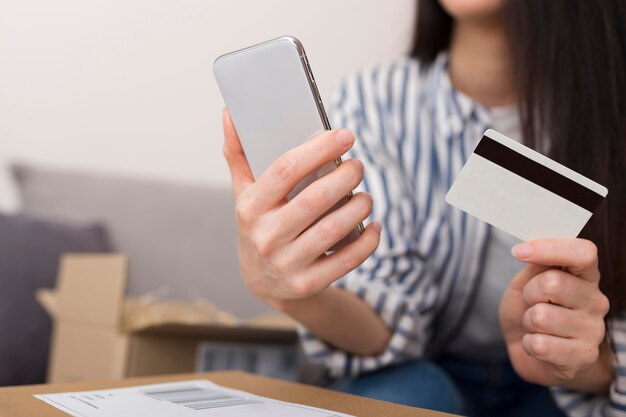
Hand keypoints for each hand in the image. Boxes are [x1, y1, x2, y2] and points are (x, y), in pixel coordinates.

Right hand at [222, 109, 380, 309]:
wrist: (262, 282)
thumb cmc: (259, 226)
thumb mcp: (243, 193)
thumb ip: (238, 154)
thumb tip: (230, 113)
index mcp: (249, 208)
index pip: (285, 170)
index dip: (319, 149)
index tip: (345, 135)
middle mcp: (266, 236)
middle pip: (315, 198)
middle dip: (346, 176)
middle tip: (358, 166)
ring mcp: (286, 263)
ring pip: (334, 228)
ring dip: (359, 206)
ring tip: (366, 196)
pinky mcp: (307, 283)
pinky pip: (347, 260)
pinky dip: (368, 241)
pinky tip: (374, 226)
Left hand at [499, 238, 609, 386]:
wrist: (528, 350)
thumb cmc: (528, 309)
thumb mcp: (525, 282)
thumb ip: (534, 265)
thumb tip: (530, 247)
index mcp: (585, 276)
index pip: (583, 253)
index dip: (550, 248)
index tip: (519, 251)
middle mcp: (596, 301)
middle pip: (553, 283)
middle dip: (529, 293)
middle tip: (531, 302)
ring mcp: (594, 330)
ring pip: (542, 316)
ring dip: (528, 321)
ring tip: (536, 326)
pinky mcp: (583, 357)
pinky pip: (540, 345)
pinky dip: (528, 344)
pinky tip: (538, 344)